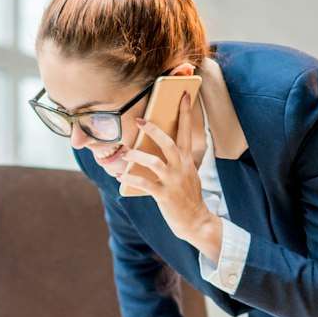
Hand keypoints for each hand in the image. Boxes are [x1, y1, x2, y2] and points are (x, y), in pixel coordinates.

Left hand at [125, 94, 218, 257]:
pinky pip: (145, 184)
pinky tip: (121, 177)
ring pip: (154, 162)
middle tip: (140, 120)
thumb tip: (165, 149)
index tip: (184, 94)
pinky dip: (131, 179)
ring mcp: (173, 181)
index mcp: (187, 160)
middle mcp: (181, 168)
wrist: (196, 222)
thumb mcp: (189, 175)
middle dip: (154, 130)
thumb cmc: (189, 197)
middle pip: (168, 142)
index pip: (187, 131)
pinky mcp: (164, 195)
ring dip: (137, 155)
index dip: (186, 113)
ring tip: (126, 152)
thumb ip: (179, 161)